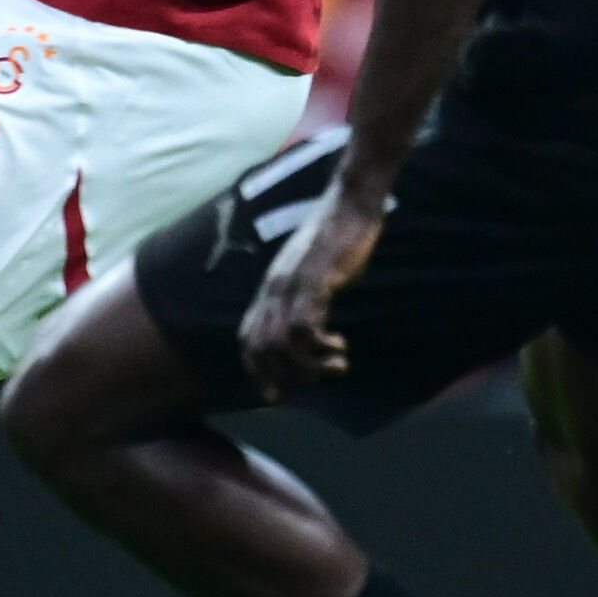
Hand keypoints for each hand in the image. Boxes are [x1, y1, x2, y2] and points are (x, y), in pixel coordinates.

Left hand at [240, 182, 382, 399]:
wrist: (349, 202)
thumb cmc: (336, 237)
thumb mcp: (311, 270)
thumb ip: (304, 295)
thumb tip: (307, 326)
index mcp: (270, 287)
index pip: (248, 336)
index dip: (255, 368)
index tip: (273, 394)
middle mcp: (275, 287)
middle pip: (260, 346)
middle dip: (282, 375)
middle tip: (315, 379)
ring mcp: (293, 283)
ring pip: (282, 342)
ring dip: (309, 365)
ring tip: (336, 365)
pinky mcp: (315, 279)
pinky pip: (305, 325)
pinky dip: (320, 346)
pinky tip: (340, 346)